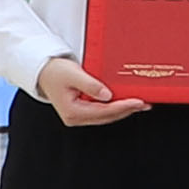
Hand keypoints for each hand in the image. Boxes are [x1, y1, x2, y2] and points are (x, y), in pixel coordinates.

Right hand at [32, 57, 149, 129]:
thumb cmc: (56, 71)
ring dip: (124, 110)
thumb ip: (90, 85)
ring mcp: (78, 116)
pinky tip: (127, 103)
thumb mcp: (73, 74)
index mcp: (72, 112)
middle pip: (107, 116)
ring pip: (106, 116)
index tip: (138, 101)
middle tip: (145, 103)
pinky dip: (116, 107)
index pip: (103, 111)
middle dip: (127, 110)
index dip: (123, 106)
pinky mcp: (82, 111)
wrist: (43, 71)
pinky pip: (102, 112)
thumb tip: (108, 96)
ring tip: (141, 104)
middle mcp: (75, 118)